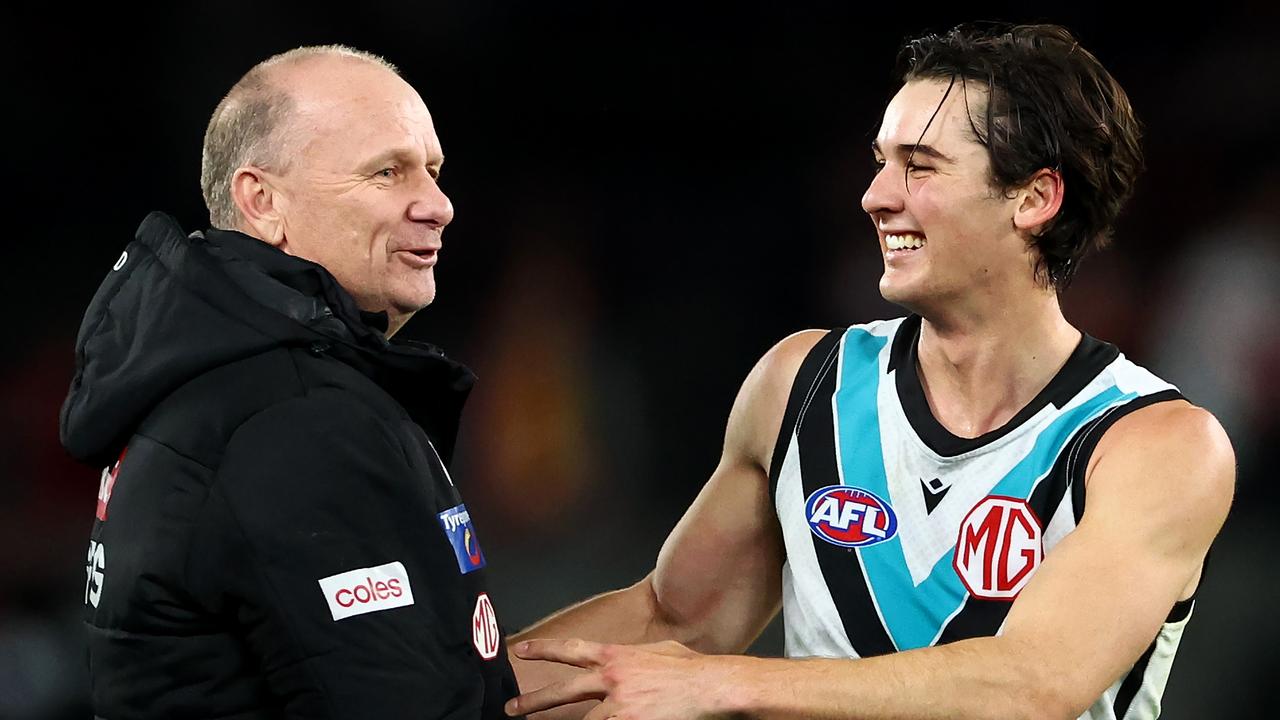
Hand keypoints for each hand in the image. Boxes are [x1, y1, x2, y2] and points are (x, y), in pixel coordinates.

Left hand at [505, 638, 739, 719]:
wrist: (710, 686)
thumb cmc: (691, 670)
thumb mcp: (658, 651)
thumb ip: (634, 657)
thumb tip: (625, 662)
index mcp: (617, 655)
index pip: (572, 649)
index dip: (544, 649)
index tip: (521, 650)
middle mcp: (611, 678)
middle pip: (563, 689)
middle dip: (534, 700)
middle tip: (512, 707)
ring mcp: (618, 704)